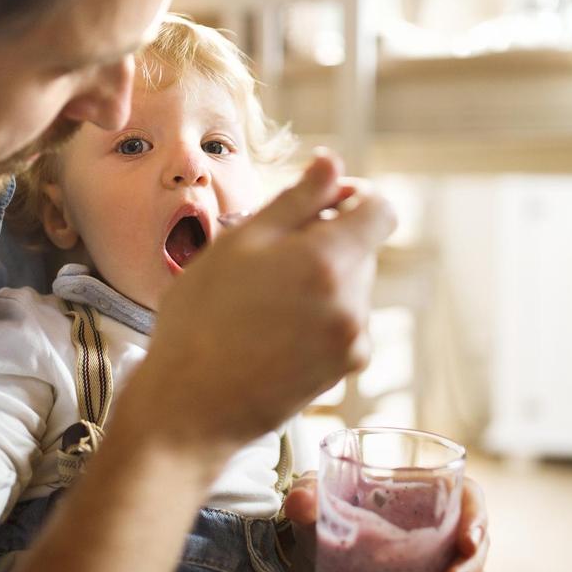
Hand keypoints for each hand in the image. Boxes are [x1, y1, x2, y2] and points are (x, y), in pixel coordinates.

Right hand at [135, 152, 396, 453]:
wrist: (191, 406)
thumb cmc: (202, 319)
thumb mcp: (239, 243)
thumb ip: (296, 199)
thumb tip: (332, 164)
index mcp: (330, 261)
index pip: (381, 210)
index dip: (353, 196)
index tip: (318, 204)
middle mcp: (355, 302)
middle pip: (361, 248)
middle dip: (324, 241)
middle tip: (266, 259)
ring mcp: (353, 341)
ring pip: (350, 286)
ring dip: (319, 280)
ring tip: (262, 301)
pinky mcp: (345, 370)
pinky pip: (343, 322)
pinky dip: (318, 315)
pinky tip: (272, 330)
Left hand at [282, 474, 488, 571]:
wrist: (315, 549)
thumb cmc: (327, 508)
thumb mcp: (317, 496)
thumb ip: (308, 494)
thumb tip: (301, 502)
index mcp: (428, 490)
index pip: (470, 498)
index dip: (477, 518)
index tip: (468, 540)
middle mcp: (442, 525)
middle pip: (476, 546)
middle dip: (471, 571)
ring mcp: (438, 561)